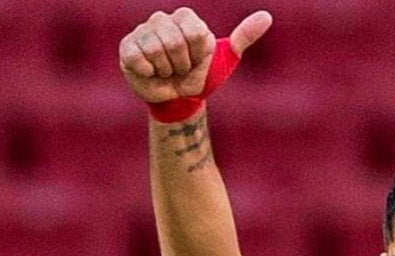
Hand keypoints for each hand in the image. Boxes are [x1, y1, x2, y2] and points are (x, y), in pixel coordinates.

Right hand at [119, 8, 271, 103]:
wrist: (180, 99)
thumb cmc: (201, 76)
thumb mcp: (226, 57)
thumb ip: (244, 36)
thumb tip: (267, 16)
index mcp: (186, 18)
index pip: (193, 33)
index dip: (197, 54)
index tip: (197, 60)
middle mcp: (162, 19)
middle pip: (174, 42)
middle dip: (182, 65)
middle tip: (181, 69)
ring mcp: (142, 31)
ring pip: (155, 50)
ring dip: (165, 70)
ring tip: (167, 71)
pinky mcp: (127, 47)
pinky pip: (137, 57)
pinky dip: (148, 72)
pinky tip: (151, 72)